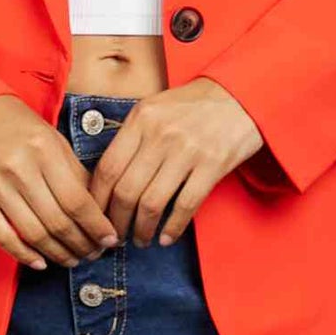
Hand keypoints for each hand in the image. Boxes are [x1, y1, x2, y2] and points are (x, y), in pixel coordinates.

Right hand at [0, 96, 119, 268]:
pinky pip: (2, 236)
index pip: (77, 200)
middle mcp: (20, 169)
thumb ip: (74, 171)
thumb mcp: (51, 138)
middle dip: (82, 245)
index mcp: (44, 150)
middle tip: (94, 254)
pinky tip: (40, 262)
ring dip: (58, 254)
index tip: (110, 240)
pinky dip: (23, 254)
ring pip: (33, 234)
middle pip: (58, 222)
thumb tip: (98, 209)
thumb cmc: (15, 125)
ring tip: (73, 259)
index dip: (97, 226)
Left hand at [85, 80, 267, 244]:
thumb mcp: (155, 108)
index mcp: (141, 119)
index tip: (95, 217)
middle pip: (126, 191)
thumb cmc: (193, 106)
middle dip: (116, 222)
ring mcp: (187, 150)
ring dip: (142, 230)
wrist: (240, 94)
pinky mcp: (212, 164)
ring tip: (140, 240)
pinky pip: (185, 205)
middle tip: (116, 237)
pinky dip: (173, 228)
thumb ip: (131, 137)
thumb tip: (107, 179)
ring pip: (152, 203)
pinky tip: (166, 238)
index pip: (107, 168)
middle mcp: (160, 134)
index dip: (97, 200)